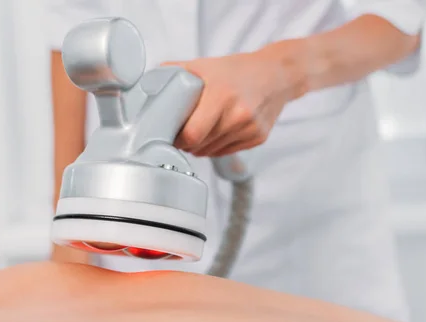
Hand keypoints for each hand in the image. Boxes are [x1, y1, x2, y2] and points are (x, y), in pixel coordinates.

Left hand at [164, 42, 307, 156]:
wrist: (276, 74)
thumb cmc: (238, 70)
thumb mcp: (205, 65)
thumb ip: (176, 71)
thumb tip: (149, 81)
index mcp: (221, 95)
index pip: (192, 134)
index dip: (178, 140)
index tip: (171, 136)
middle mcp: (238, 114)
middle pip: (200, 146)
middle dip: (186, 144)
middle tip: (180, 135)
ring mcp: (250, 128)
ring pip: (212, 152)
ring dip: (200, 148)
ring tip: (197, 133)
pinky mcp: (258, 138)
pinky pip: (227, 152)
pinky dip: (216, 147)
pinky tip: (215, 133)